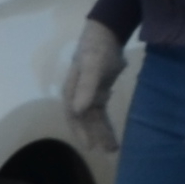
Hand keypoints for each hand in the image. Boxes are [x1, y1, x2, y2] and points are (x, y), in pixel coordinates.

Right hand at [59, 18, 127, 161]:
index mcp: (72, 91)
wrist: (106, 33)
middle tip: (108, 151)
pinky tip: (111, 131)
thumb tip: (78, 110)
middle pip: (85, 120)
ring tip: (113, 147)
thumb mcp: (91, 67)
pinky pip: (101, 111)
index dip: (80, 132)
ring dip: (102, 131)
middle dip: (95, 135)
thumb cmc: (96, 49)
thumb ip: (86, 87)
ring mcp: (88, 94)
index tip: (90, 147)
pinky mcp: (99, 91)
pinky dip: (105, 122)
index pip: (74, 116)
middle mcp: (77, 95)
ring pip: (94, 118)